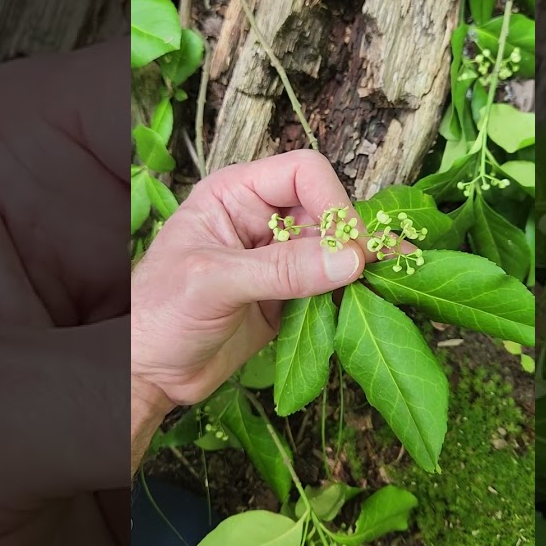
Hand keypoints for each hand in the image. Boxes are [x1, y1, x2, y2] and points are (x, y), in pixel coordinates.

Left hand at [130, 150, 366, 414]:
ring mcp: (278, 259)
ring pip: (336, 249)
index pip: (303, 173)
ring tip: (398, 278)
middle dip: (353, 237)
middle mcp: (262, 219)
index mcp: (236, 194)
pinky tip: (379, 298)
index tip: (348, 246)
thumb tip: (349, 260)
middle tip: (376, 270)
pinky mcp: (290, 297)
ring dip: (362, 265)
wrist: (146, 372)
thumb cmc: (157, 314)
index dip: (332, 202)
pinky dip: (354, 293)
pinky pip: (331, 287)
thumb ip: (281, 270)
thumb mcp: (214, 283)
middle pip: (328, 210)